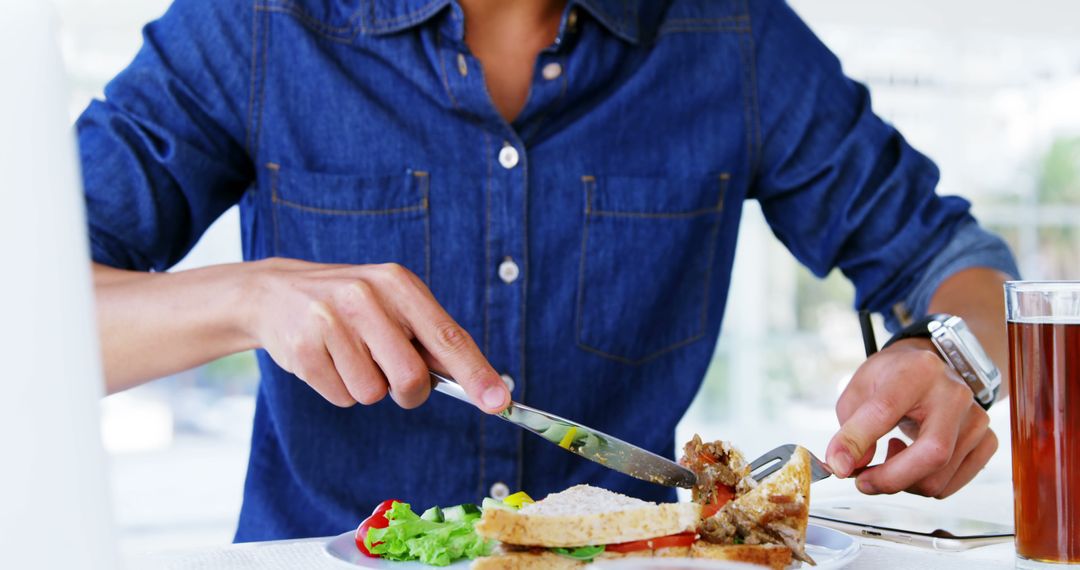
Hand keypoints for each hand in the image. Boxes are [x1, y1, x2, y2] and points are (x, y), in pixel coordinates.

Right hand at [242, 258, 508, 411]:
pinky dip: (338, 389)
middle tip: (392, 376)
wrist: (275, 292)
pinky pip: (341, 398)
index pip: (447, 336)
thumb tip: (480, 385)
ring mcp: (331, 321)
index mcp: (398, 284)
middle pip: (411, 378)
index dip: (476, 374)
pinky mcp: (302, 349)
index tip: (499, 402)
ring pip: (373, 394)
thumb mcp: (392, 303)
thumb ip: (430, 338)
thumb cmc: (350, 305)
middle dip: (408, 392)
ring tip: (348, 355)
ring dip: (366, 387)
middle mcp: (366, 297)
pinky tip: (325, 359)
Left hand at [825, 339, 997, 497]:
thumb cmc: (894, 378)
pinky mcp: (987, 440)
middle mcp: (954, 394)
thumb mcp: (861, 389)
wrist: (933, 367)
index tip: (838, 465)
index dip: (857, 441)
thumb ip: (850, 428)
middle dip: (889, 479)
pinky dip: (923, 482)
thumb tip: (847, 467)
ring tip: (889, 456)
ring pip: (940, 478)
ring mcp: (976, 419)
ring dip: (902, 482)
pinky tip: (913, 457)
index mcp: (918, 371)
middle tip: (862, 480)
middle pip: (932, 454)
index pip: (886, 411)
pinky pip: (952, 484)